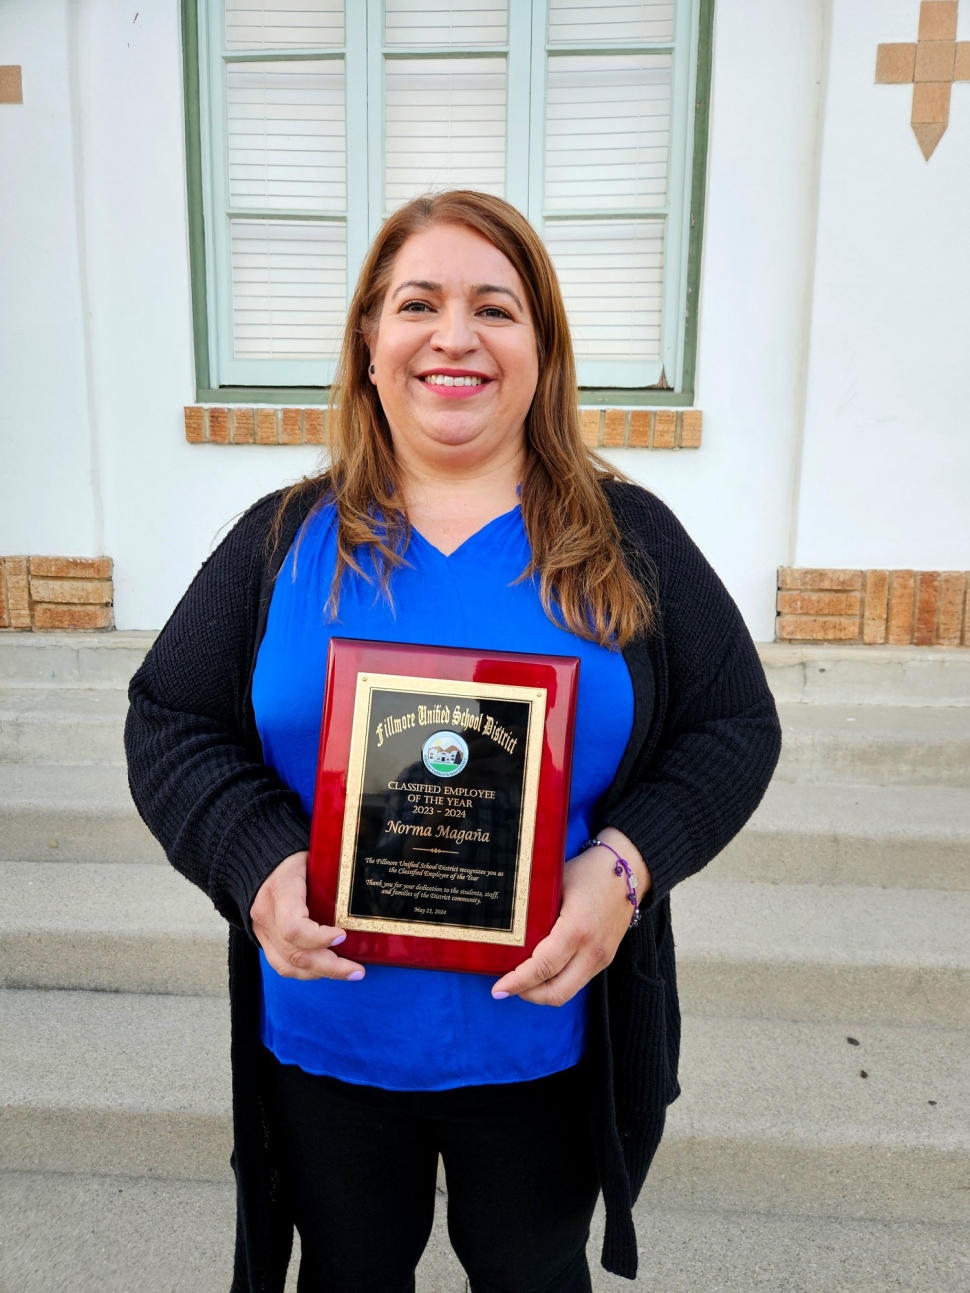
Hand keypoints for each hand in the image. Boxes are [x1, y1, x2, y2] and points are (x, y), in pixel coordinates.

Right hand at [250, 851, 365, 981]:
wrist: (259, 858)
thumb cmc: (294, 857)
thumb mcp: (312, 859)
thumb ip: (331, 876)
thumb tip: (368, 886)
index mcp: (280, 890)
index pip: (293, 927)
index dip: (319, 938)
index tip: (343, 935)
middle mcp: (266, 915)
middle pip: (295, 953)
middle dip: (330, 966)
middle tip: (358, 970)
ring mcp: (262, 930)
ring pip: (288, 965)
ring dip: (321, 973)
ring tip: (349, 972)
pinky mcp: (263, 939)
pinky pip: (282, 965)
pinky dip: (306, 971)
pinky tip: (327, 970)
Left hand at [490, 829, 649, 1006]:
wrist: (628, 872)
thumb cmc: (589, 872)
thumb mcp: (556, 884)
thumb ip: (536, 911)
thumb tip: (506, 932)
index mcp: (577, 928)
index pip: (543, 967)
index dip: (518, 981)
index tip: (498, 989)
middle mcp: (593, 949)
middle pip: (556, 991)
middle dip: (528, 994)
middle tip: (506, 987)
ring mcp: (602, 958)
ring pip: (567, 992)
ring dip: (542, 992)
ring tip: (521, 981)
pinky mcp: (606, 960)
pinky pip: (577, 981)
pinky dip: (557, 982)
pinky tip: (542, 972)